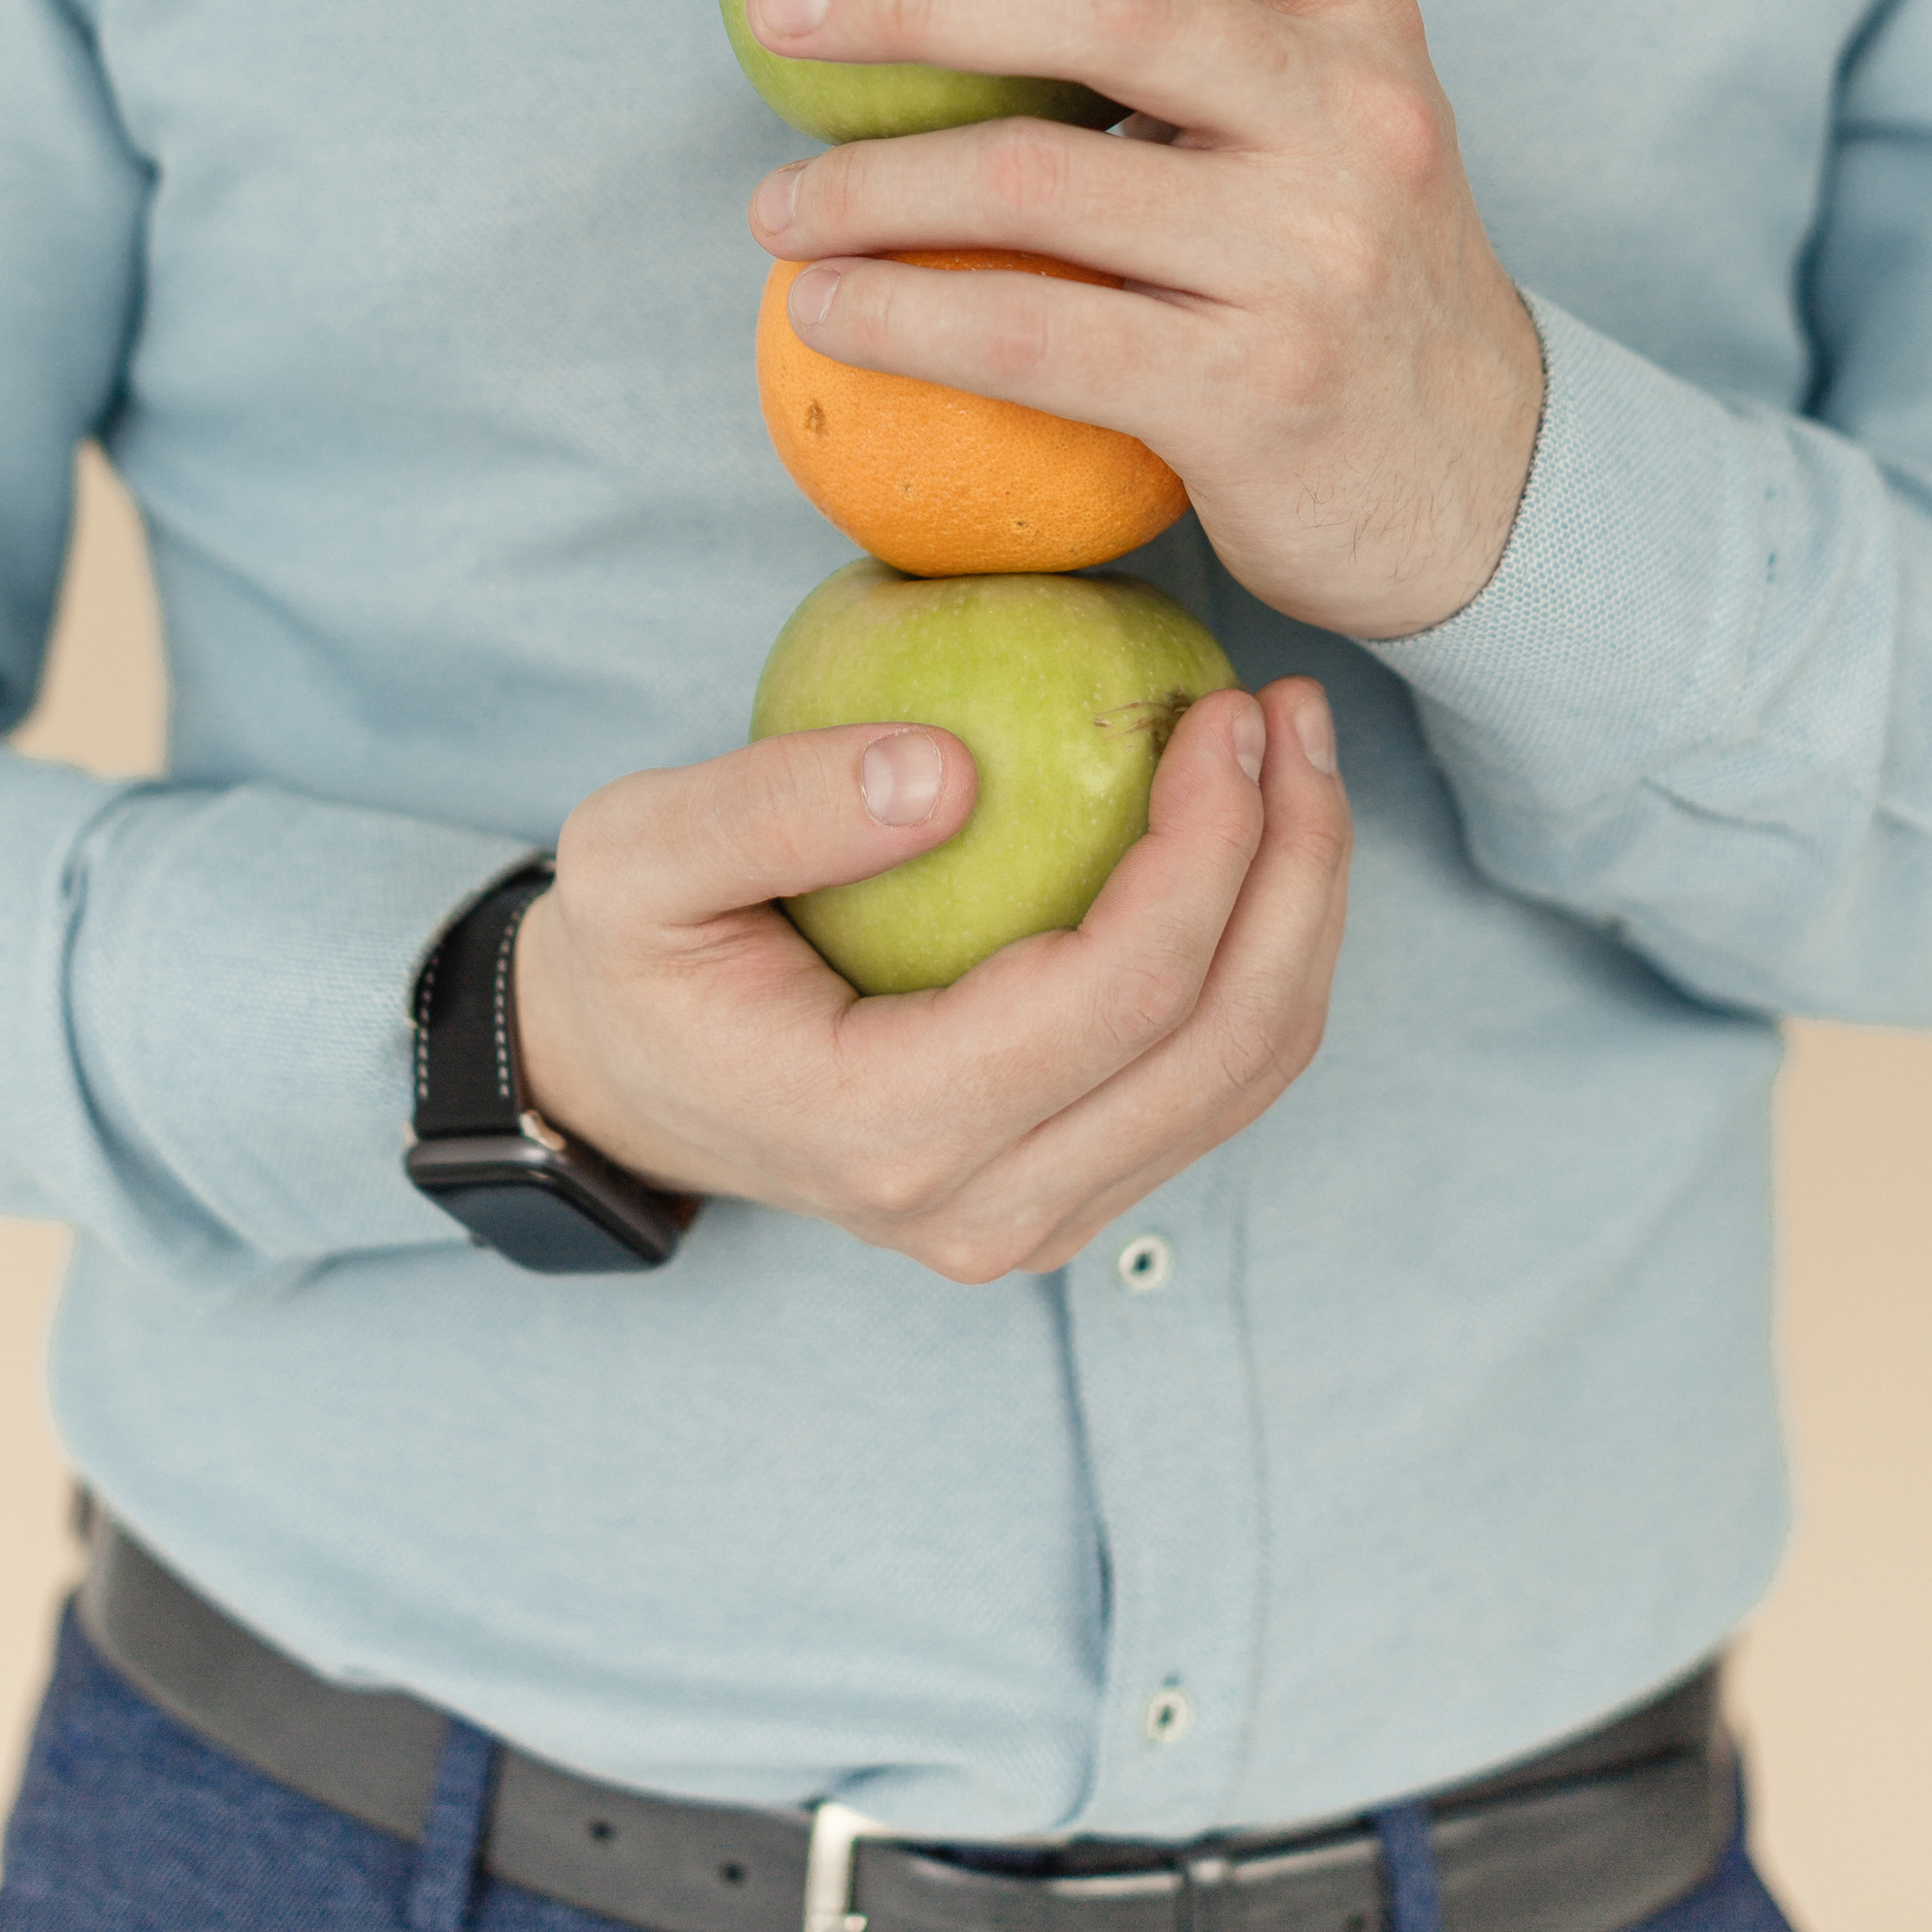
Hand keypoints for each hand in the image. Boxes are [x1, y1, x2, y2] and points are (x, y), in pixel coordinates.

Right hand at [511, 679, 1349, 1278]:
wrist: (628, 1083)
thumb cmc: (631, 952)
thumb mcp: (635, 854)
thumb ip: (768, 809)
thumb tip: (947, 771)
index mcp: (888, 1131)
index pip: (1117, 994)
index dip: (1206, 847)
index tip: (1225, 710)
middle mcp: (986, 1210)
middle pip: (1225, 1042)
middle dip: (1297, 863)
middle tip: (1295, 712)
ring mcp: (1040, 1221)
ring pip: (1247, 1071)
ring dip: (1303, 904)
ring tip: (1298, 754)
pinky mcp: (1072, 1190)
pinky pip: (1218, 1080)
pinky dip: (1264, 952)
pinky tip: (1254, 832)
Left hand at [743, 0, 1544, 644]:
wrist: (1485, 488)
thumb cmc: (1340, 273)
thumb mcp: (1319, 116)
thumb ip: (1193, 28)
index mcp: (1360, 11)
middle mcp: (1354, 113)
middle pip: (1110, 1)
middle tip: (774, 0)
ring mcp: (1313, 254)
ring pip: (1043, 180)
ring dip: (870, 188)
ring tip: (774, 207)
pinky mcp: (1258, 393)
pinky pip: (1036, 333)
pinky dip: (902, 319)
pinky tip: (821, 311)